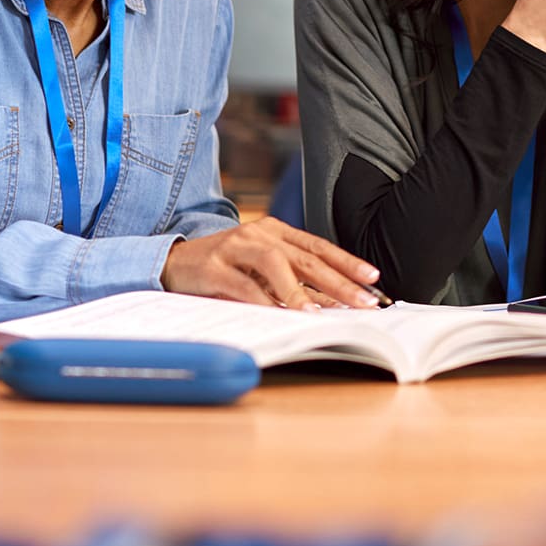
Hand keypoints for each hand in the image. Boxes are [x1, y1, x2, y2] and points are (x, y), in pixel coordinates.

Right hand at [161, 217, 384, 309]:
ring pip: (275, 264)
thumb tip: (332, 301)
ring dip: (301, 290)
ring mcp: (234, 247)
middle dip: (338, 280)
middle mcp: (257, 234)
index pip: (318, 245)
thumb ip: (291, 279)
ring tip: (321, 312)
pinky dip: (264, 300)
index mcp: (273, 231)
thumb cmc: (224, 268)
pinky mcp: (213, 267)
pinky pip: (244, 284)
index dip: (347, 261)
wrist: (173, 262)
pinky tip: (280, 314)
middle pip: (305, 257)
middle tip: (363, 300)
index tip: (373, 278)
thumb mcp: (260, 269)